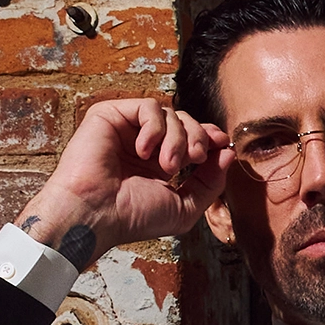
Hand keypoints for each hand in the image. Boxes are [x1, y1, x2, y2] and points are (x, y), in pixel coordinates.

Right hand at [15, 98, 233, 268]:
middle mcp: (145, 145)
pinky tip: (144, 151)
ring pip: (170, 114)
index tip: (222, 144)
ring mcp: (127, 130)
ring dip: (177, 138)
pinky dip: (155, 127)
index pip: (192, 139)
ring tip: (166, 165)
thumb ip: (210, 183)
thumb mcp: (184, 207)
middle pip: (187, 122)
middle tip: (195, 158)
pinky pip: (148, 107)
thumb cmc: (134, 217)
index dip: (210, 137)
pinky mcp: (110, 116)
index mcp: (160, 164)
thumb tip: (228, 153)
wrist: (97, 214)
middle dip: (198, 138)